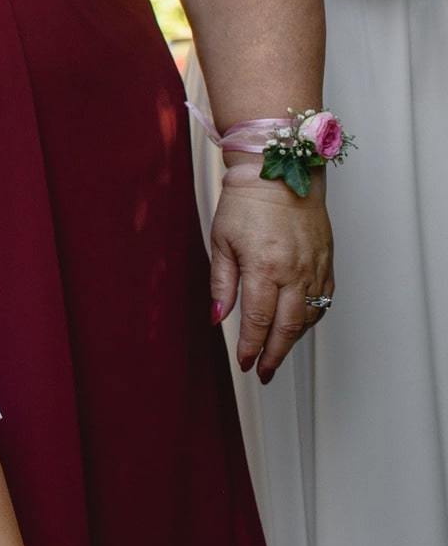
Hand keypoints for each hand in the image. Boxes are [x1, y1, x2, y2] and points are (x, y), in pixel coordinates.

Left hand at [209, 162, 335, 382]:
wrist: (280, 174)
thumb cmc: (246, 203)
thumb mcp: (221, 242)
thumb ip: (221, 283)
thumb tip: (218, 317)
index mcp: (265, 267)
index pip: (259, 321)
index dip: (251, 346)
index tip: (245, 363)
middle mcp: (295, 272)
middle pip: (287, 327)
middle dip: (274, 354)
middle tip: (264, 372)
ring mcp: (315, 268)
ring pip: (308, 317)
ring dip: (292, 340)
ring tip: (277, 353)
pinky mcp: (326, 262)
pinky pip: (323, 301)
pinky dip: (310, 319)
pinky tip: (297, 327)